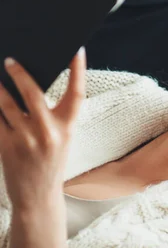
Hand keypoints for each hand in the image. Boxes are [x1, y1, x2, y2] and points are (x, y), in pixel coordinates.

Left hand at [0, 49, 85, 210]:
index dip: (79, 69)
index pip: (78, 93)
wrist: (38, 197)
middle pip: (34, 93)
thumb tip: (30, 85)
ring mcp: (26, 140)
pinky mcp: (7, 147)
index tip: (78, 50)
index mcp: (67, 127)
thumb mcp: (61, 138)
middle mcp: (49, 132)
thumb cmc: (50, 163)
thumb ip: (52, 114)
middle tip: (10, 60)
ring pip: (6, 104)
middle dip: (20, 73)